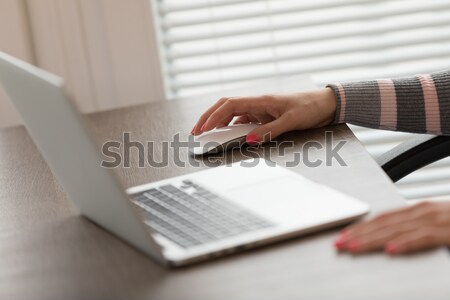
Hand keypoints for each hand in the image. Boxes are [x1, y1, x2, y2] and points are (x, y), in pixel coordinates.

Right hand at [191, 88, 336, 143]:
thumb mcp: (291, 120)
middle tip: (196, 131)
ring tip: (206, 133)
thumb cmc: (310, 107)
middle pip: (225, 106)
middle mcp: (257, 103)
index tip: (203, 128)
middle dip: (208, 117)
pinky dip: (231, 126)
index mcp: (261, 100)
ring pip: (232, 113)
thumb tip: (250, 140)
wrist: (325, 104)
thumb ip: (270, 130)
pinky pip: (242, 120)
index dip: (214, 116)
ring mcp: (259, 109)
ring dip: (217, 121)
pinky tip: (226, 134)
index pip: (230, 105)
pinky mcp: (264, 115)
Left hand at [334, 201, 449, 254]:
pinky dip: (407, 244)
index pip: (383, 218)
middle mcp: (425, 212)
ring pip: (398, 230)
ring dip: (372, 239)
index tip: (344, 235)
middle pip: (384, 224)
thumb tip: (392, 240)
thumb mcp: (435, 223)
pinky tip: (391, 250)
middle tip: (339, 243)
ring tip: (353, 247)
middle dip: (358, 234)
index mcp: (420, 210)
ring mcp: (438, 220)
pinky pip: (426, 238)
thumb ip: (416, 229)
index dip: (361, 227)